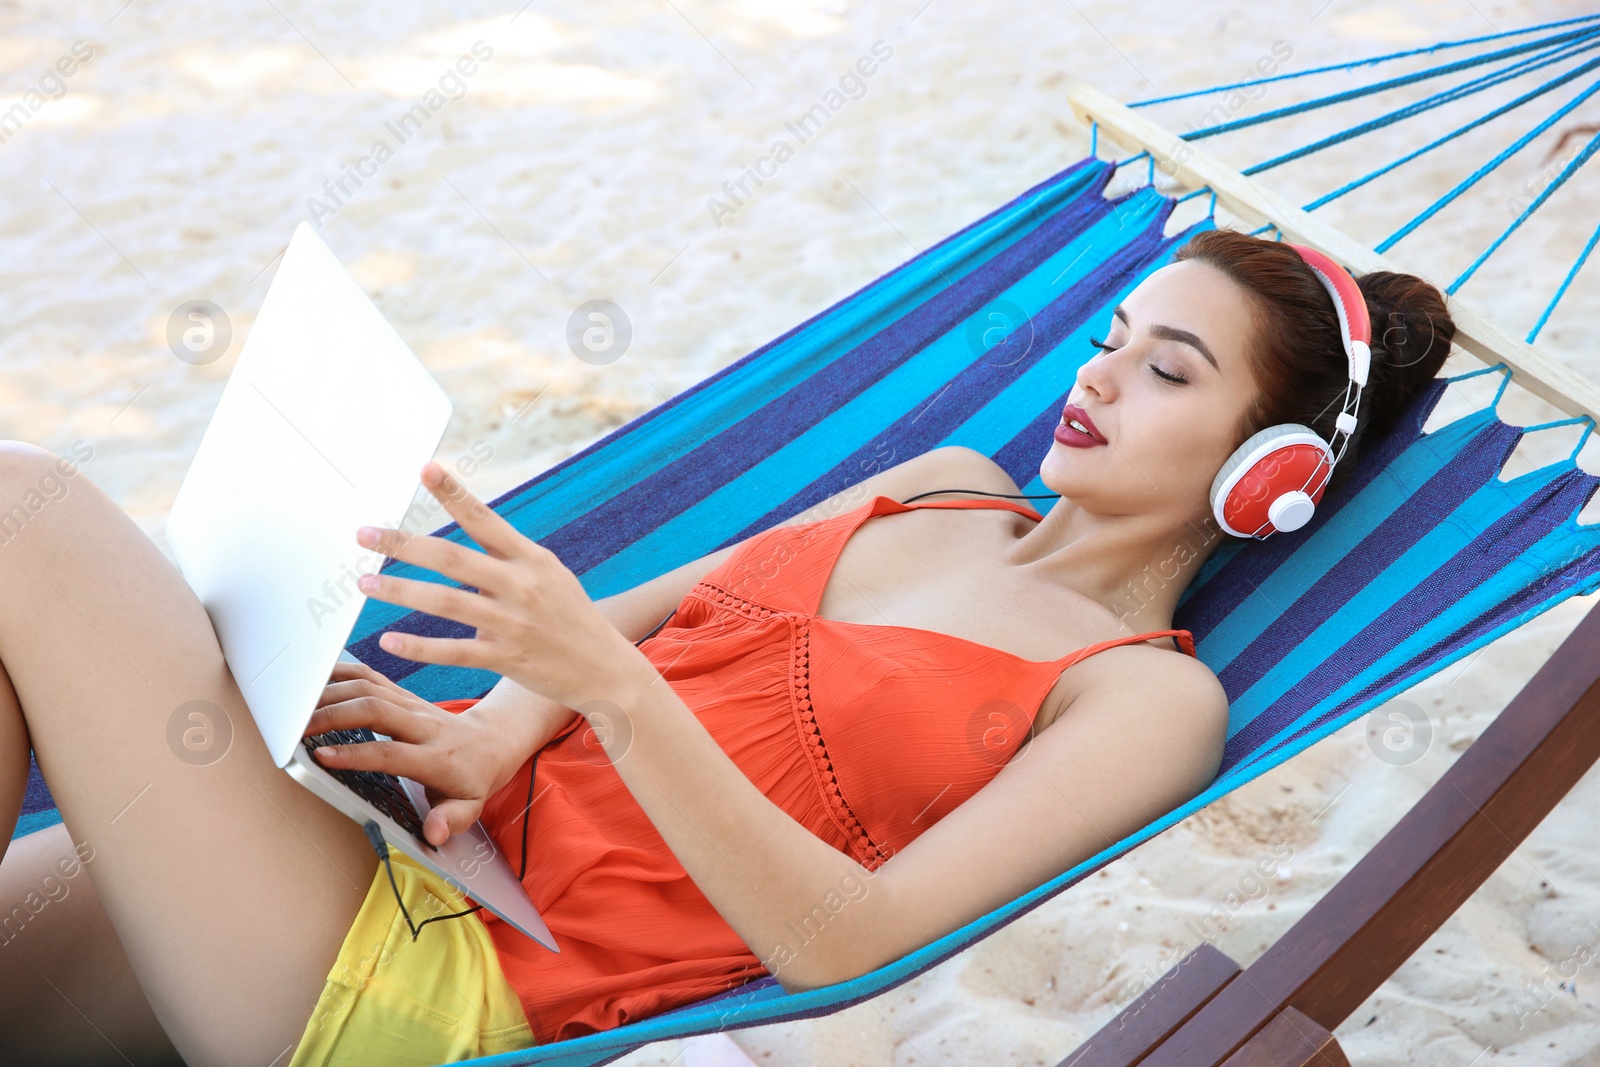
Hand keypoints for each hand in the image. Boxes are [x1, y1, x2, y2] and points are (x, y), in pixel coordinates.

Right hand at [305, 659, 529, 845]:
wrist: (490, 744)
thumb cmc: (472, 780)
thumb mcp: (470, 808)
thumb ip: (452, 821)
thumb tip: (434, 832)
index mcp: (436, 757)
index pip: (391, 753)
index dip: (356, 753)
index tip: (322, 756)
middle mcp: (423, 725)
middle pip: (375, 710)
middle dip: (333, 715)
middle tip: (297, 729)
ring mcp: (412, 705)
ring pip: (369, 688)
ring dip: (331, 693)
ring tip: (296, 707)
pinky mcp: (403, 695)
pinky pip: (371, 677)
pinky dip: (342, 674)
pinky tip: (316, 681)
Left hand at [352, 461, 651, 712]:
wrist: (606, 669)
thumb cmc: (571, 618)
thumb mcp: (550, 576)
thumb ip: (506, 560)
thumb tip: (459, 552)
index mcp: (532, 559)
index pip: (485, 519)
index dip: (453, 493)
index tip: (423, 469)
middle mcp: (522, 586)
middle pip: (452, 559)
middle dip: (404, 543)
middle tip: (364, 533)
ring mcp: (514, 623)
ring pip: (446, 603)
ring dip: (400, 591)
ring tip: (363, 582)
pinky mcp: (507, 659)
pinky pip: (454, 651)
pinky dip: (419, 647)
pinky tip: (388, 641)